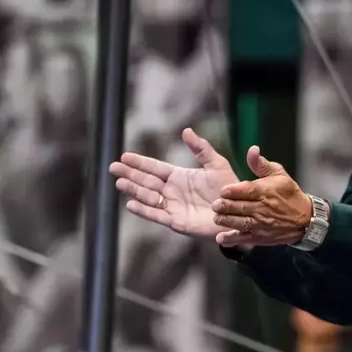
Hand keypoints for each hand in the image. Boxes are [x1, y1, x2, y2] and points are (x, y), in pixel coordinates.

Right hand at [109, 127, 237, 239]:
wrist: (238, 211)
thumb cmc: (228, 188)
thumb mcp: (216, 164)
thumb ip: (201, 148)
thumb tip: (186, 130)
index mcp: (179, 177)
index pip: (155, 168)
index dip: (140, 162)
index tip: (124, 156)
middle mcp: (172, 191)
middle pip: (146, 181)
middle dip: (130, 174)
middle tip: (113, 167)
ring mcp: (172, 206)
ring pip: (148, 197)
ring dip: (134, 190)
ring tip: (120, 182)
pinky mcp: (176, 221)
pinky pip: (157, 215)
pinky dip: (144, 210)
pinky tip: (130, 204)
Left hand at [212, 146, 311, 246]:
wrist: (305, 219)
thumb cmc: (290, 194)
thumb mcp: (279, 174)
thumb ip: (261, 164)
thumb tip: (252, 149)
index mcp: (265, 191)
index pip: (245, 190)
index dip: (231, 191)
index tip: (222, 190)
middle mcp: (262, 208)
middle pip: (239, 207)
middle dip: (224, 206)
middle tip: (215, 204)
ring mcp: (261, 224)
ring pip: (239, 222)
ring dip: (225, 220)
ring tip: (216, 217)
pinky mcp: (260, 237)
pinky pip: (243, 238)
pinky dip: (231, 239)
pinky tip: (221, 238)